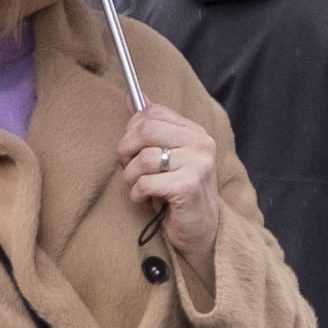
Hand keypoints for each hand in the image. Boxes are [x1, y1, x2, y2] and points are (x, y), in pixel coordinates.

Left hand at [115, 100, 223, 265]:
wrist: (200, 231)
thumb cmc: (178, 193)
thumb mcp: (167, 156)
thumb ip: (152, 125)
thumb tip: (131, 96)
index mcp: (194, 132)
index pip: (152, 112)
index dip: (132, 131)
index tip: (132, 150)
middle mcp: (201, 143)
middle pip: (144, 130)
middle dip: (127, 152)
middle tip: (130, 169)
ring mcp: (198, 164)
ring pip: (143, 158)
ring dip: (131, 178)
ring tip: (140, 188)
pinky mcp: (189, 187)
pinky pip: (145, 182)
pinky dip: (137, 194)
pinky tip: (146, 200)